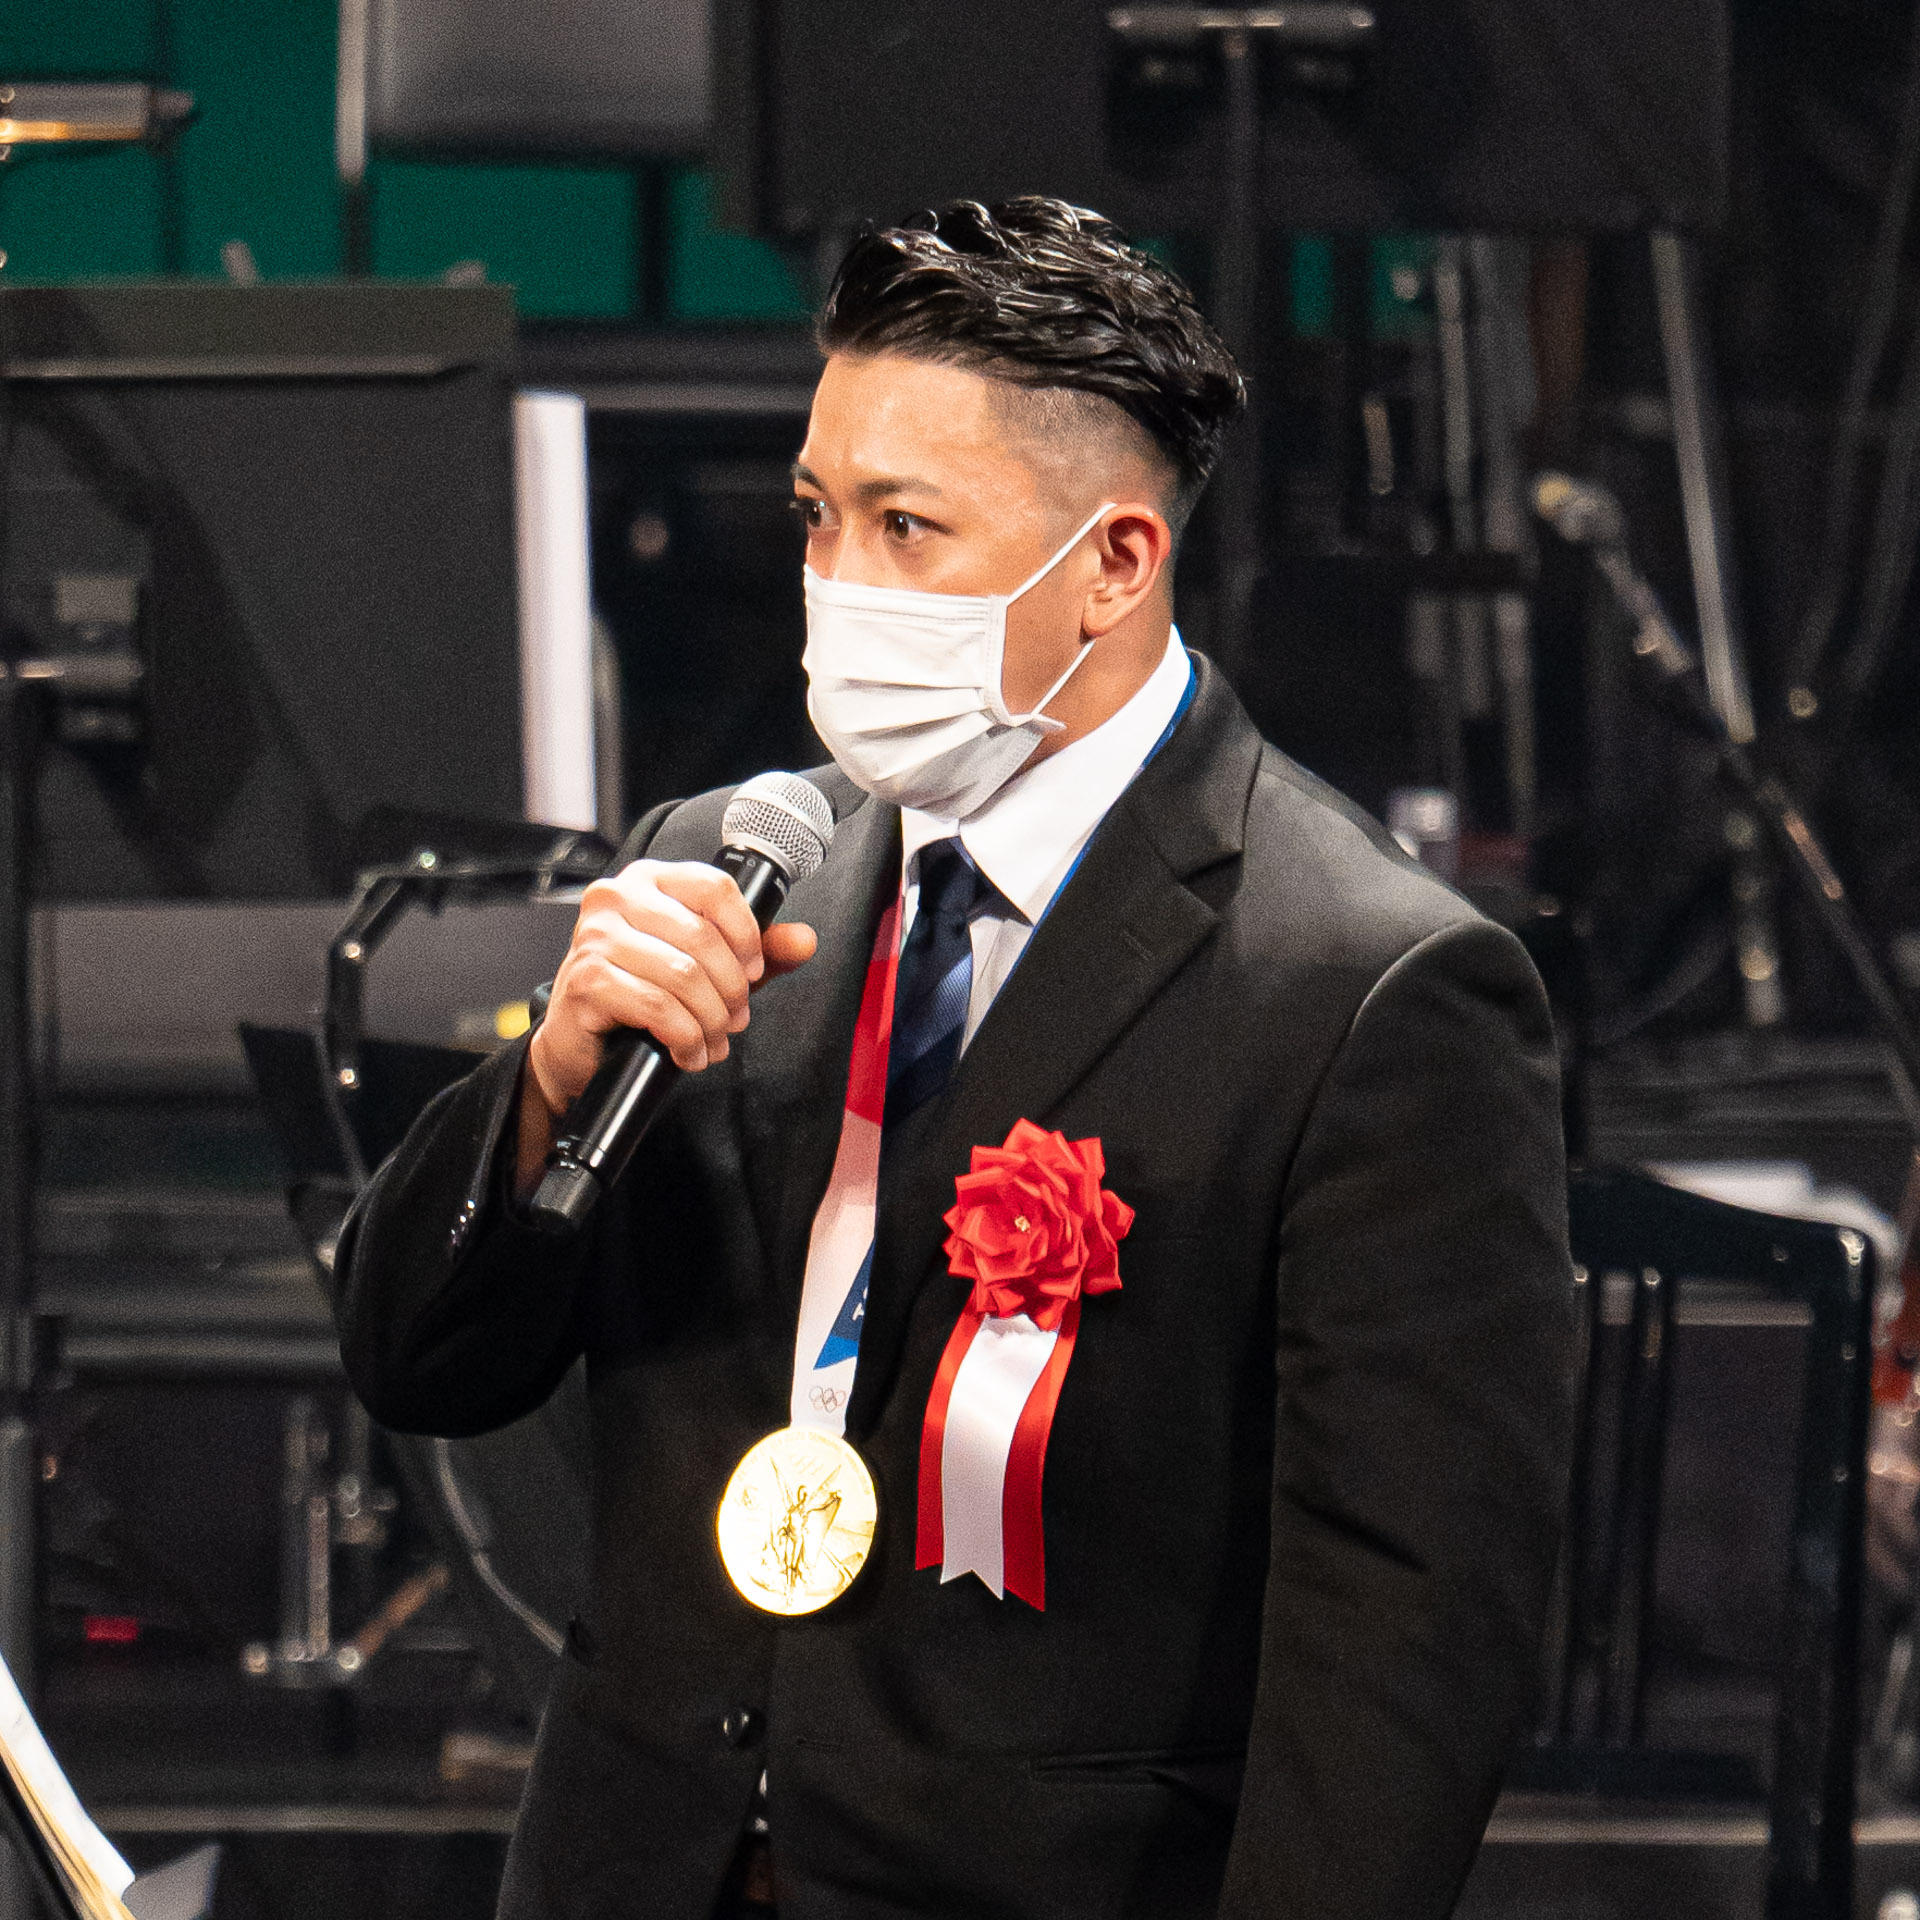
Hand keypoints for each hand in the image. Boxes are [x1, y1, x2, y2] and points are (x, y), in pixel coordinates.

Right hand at [515, 860, 816, 1193]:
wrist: (580, 1042)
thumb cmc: (641, 995)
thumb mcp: (708, 967)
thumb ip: (758, 951)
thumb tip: (804, 940)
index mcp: (649, 880)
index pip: (715, 887)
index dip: (747, 933)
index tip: (753, 970)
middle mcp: (616, 897)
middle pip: (703, 939)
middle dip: (732, 991)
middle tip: (734, 1020)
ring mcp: (595, 937)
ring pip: (684, 977)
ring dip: (710, 1022)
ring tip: (712, 1042)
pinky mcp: (587, 980)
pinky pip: (658, 1008)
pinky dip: (685, 1038)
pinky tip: (688, 1052)